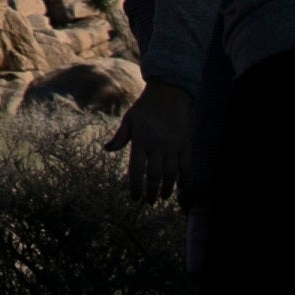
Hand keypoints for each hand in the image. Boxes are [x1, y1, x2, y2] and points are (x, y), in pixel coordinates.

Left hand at [112, 82, 196, 204]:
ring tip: (162, 197)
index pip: (136, 169)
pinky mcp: (186, 143)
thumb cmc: (145, 108)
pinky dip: (184, 178)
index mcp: (140, 140)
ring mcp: (173, 145)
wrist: (168, 93)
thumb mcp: (129, 119)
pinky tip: (180, 186)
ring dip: (166, 188)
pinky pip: (186, 165)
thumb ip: (120, 137)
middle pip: (154, 175)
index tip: (134, 198)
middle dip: (151, 191)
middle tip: (149, 202)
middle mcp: (157, 144)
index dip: (135, 186)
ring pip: (171, 174)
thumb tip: (107, 150)